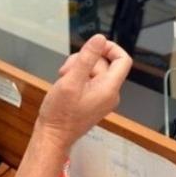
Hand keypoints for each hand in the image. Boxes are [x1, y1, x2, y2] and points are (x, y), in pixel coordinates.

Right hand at [36, 35, 131, 149]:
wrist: (52, 137)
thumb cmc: (60, 114)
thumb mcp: (71, 81)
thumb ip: (87, 58)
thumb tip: (100, 39)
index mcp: (109, 89)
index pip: (123, 60)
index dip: (110, 48)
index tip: (93, 45)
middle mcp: (110, 94)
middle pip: (104, 64)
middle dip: (85, 60)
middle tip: (66, 70)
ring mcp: (102, 98)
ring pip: (94, 71)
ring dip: (78, 69)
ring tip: (63, 78)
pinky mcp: (93, 101)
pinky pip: (90, 81)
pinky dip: (78, 78)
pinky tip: (66, 84)